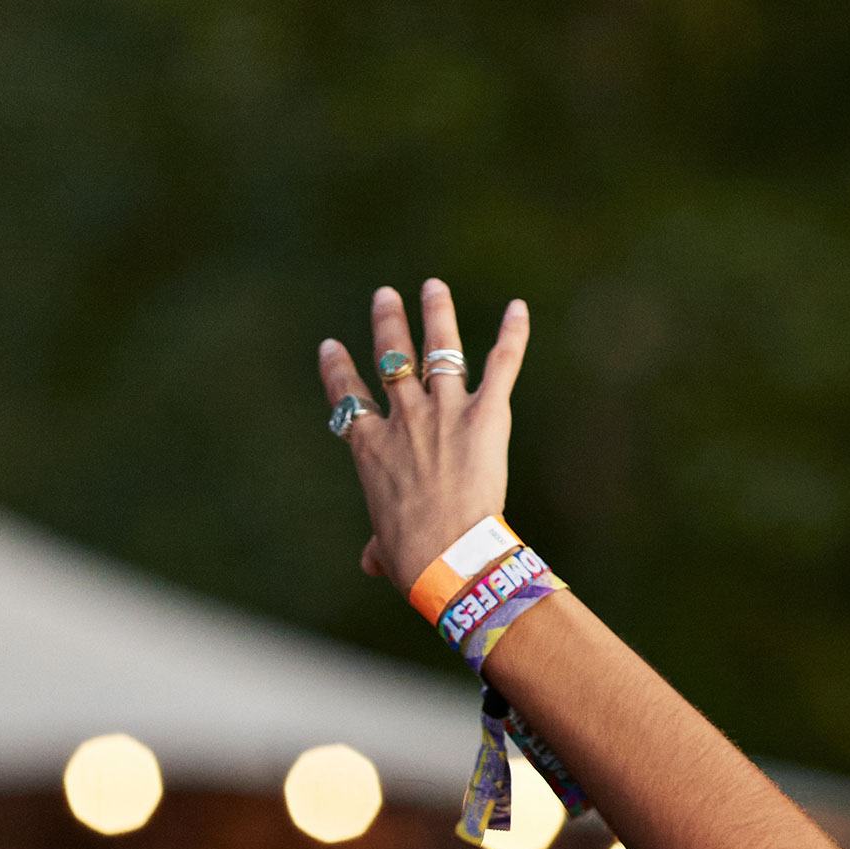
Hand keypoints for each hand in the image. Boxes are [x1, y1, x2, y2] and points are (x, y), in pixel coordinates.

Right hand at [318, 280, 529, 598]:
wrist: (448, 554)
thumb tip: (373, 561)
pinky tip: (519, 307)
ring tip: (433, 287)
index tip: (330, 346)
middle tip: (385, 297)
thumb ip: (379, 546)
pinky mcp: (487, 413)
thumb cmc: (411, 558)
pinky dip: (513, 334)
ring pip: (440, 349)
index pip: (348, 399)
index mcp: (371, 450)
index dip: (337, 370)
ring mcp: (445, 411)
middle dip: (388, 324)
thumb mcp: (386, 549)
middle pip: (392, 359)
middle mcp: (404, 420)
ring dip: (437, 314)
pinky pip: (501, 364)